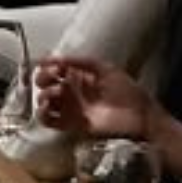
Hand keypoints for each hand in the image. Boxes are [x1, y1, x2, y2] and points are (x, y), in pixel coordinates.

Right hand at [32, 55, 151, 140]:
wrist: (139, 119)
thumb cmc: (126, 92)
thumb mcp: (106, 69)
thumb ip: (81, 61)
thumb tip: (55, 57)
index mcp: (79, 76)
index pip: (55, 68)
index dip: (49, 65)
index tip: (50, 65)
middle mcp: (72, 91)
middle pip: (45, 83)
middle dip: (43, 78)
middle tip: (51, 78)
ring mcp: (70, 108)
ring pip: (44, 100)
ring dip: (44, 95)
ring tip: (55, 95)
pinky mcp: (70, 125)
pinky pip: (48, 120)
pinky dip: (42, 114)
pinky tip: (47, 109)